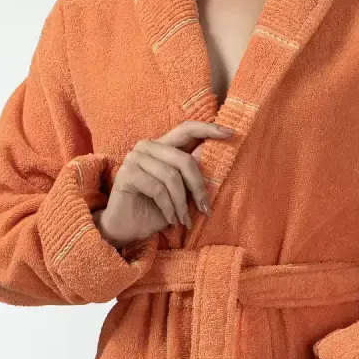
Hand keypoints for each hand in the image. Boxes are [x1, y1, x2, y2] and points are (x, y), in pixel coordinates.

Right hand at [94, 120, 233, 248]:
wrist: (128, 228)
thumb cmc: (156, 210)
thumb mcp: (181, 191)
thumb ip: (193, 174)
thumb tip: (218, 157)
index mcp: (162, 146)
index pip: (186, 129)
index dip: (208, 129)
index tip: (231, 133)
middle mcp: (147, 146)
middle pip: (183, 160)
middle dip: (198, 187)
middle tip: (205, 209)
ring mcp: (135, 158)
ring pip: (171, 177)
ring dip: (182, 204)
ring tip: (184, 220)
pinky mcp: (127, 173)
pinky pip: (158, 189)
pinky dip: (168, 208)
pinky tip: (171, 219)